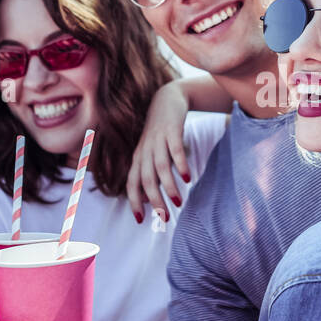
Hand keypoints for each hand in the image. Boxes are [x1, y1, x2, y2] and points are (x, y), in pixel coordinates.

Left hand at [125, 80, 190, 224]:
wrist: (167, 100)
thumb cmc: (160, 132)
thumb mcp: (151, 152)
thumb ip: (150, 173)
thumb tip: (149, 199)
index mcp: (139, 158)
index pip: (132, 184)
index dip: (134, 202)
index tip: (141, 220)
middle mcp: (145, 150)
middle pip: (146, 179)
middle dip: (155, 200)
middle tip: (165, 217)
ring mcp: (158, 140)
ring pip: (160, 167)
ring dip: (168, 186)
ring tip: (179, 202)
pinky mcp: (172, 131)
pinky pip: (175, 151)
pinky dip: (181, 165)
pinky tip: (188, 179)